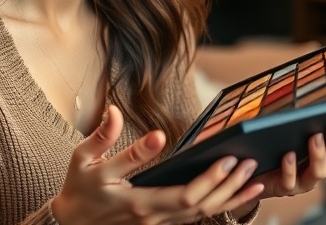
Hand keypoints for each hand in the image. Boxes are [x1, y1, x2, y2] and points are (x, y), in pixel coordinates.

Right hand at [52, 105, 265, 224]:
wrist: (69, 223)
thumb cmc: (79, 187)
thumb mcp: (82, 159)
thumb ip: (102, 137)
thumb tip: (116, 111)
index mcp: (137, 200)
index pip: (183, 193)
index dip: (209, 178)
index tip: (227, 157)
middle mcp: (151, 216)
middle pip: (201, 207)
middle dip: (229, 186)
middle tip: (250, 163)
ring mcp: (156, 224)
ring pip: (201, 216)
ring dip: (230, 200)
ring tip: (255, 181)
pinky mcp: (159, 224)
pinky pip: (194, 218)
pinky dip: (218, 207)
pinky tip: (234, 194)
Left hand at [250, 68, 325, 200]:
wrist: (251, 168)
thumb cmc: (274, 137)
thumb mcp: (290, 117)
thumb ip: (304, 101)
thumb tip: (314, 67)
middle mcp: (321, 163)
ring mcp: (304, 177)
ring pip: (320, 171)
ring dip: (319, 154)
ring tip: (314, 137)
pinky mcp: (285, 186)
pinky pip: (291, 181)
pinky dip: (291, 169)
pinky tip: (288, 155)